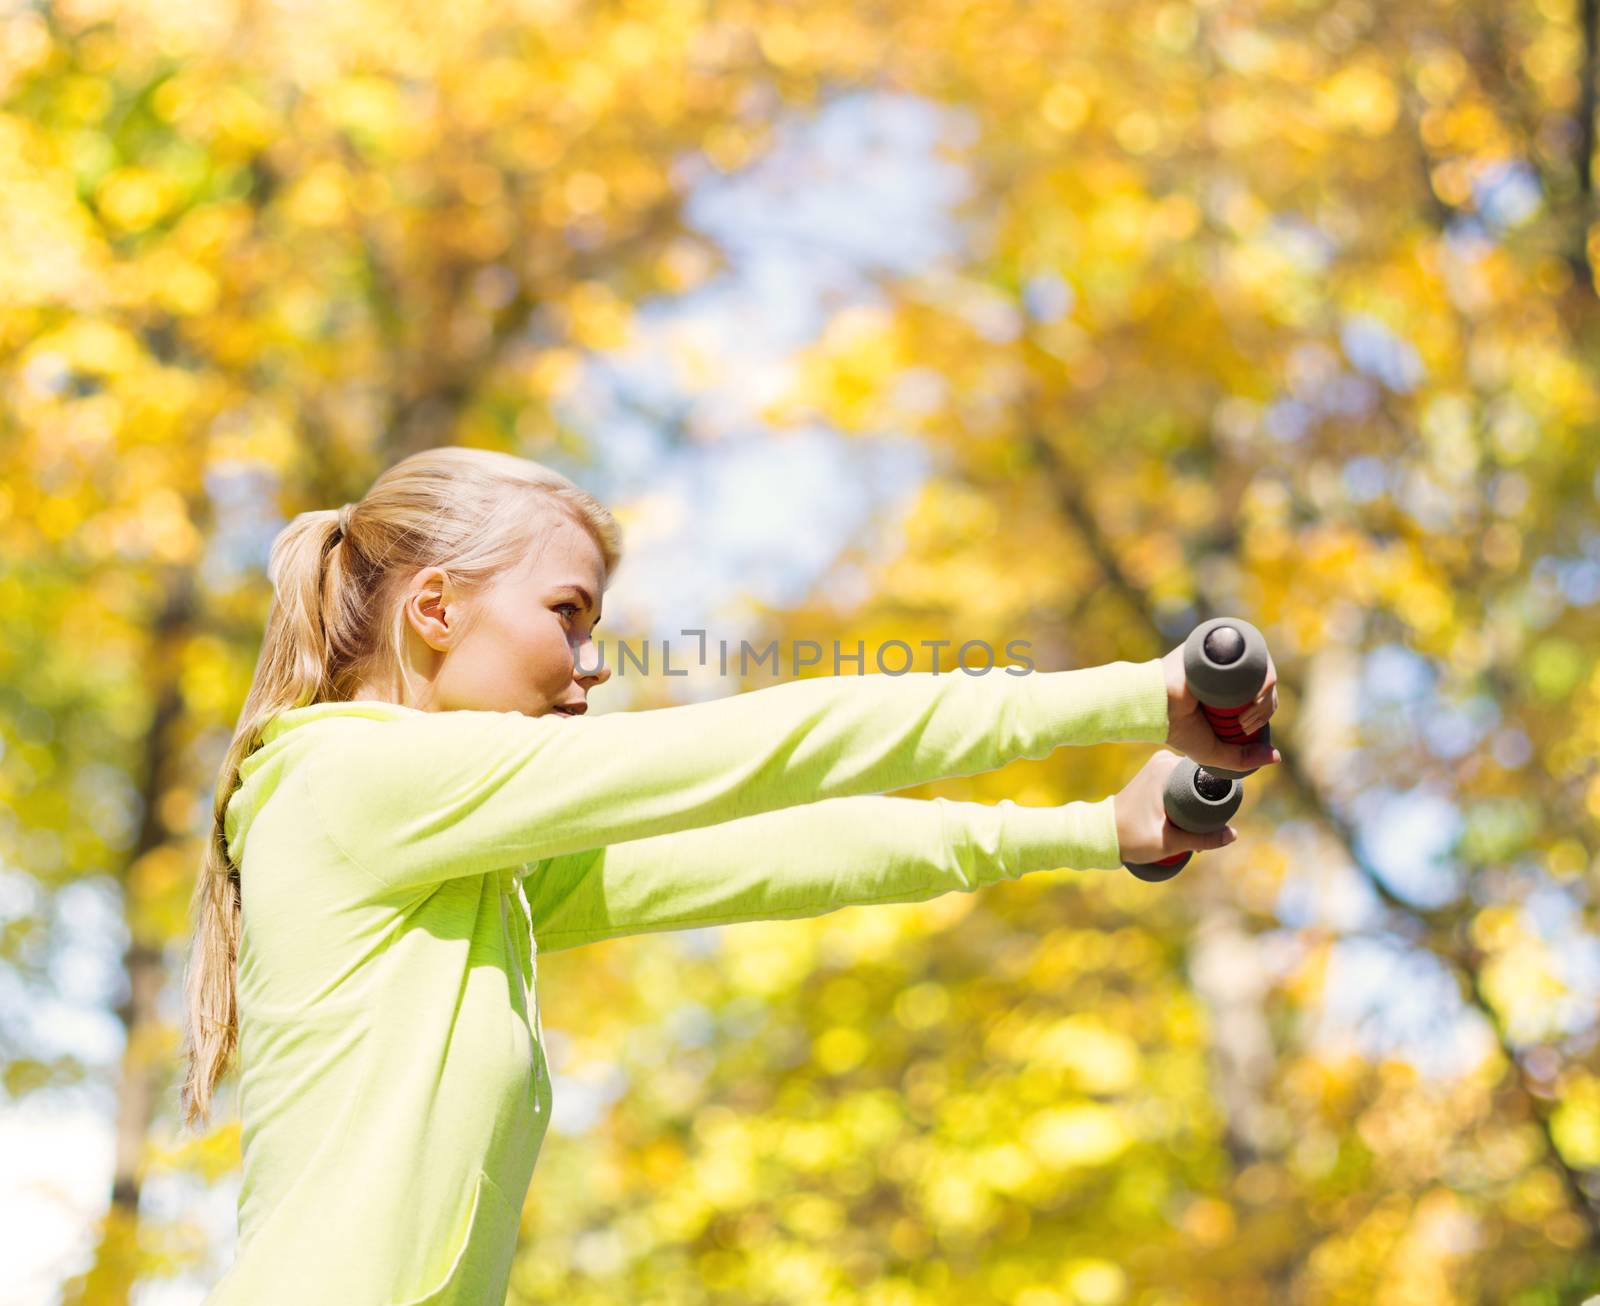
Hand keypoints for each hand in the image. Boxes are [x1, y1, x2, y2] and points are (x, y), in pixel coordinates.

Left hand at [1114, 750, 1238, 865]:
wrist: (1103, 833)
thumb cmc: (1132, 837)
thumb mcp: (1169, 842)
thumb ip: (1202, 839)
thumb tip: (1233, 834)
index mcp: (1167, 767)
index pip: (1209, 773)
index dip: (1221, 794)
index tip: (1222, 817)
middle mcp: (1164, 759)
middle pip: (1202, 778)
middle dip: (1210, 801)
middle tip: (1209, 827)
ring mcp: (1159, 764)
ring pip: (1193, 781)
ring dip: (1200, 801)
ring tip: (1199, 827)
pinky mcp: (1156, 772)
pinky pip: (1183, 781)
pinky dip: (1189, 797)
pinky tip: (1192, 817)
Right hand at [1161, 644, 1280, 773]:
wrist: (1155, 706)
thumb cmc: (1178, 729)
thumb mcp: (1214, 752)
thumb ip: (1242, 759)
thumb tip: (1276, 756)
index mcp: (1230, 694)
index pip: (1262, 698)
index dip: (1264, 714)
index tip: (1247, 729)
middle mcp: (1230, 675)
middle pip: (1266, 684)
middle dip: (1265, 708)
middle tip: (1245, 723)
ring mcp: (1225, 659)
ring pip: (1262, 669)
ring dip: (1265, 693)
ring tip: (1247, 708)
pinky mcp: (1218, 646)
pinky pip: (1250, 653)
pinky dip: (1261, 671)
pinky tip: (1256, 689)